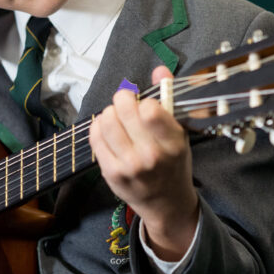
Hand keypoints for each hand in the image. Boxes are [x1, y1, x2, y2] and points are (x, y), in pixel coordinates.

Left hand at [89, 66, 198, 260]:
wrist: (166, 203)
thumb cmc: (173, 164)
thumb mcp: (179, 134)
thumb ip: (168, 99)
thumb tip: (159, 70)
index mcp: (173, 144)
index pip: (151, 110)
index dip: (144, 100)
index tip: (145, 104)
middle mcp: (151, 156)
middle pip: (123, 110)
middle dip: (122, 99)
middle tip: (125, 103)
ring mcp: (128, 166)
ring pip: (106, 121)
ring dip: (109, 112)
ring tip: (116, 116)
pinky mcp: (110, 172)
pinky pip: (95, 137)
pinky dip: (97, 126)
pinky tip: (106, 129)